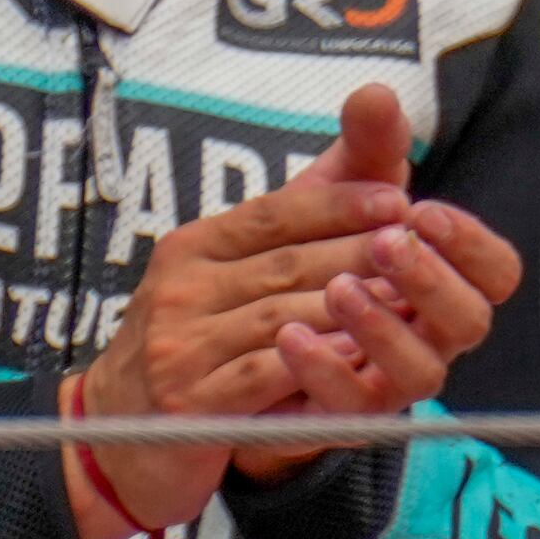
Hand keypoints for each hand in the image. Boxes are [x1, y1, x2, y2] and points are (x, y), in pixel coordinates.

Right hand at [66, 81, 510, 538]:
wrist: (117, 431)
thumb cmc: (194, 343)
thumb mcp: (230, 273)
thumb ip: (302, 213)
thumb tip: (370, 107)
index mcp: (191, 248)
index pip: (272, 212)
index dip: (337, 203)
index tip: (397, 200)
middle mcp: (179, 287)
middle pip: (288, 263)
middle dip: (362, 255)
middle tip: (422, 251)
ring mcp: (180, 344)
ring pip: (285, 317)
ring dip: (353, 311)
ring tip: (409, 304)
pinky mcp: (190, 400)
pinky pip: (267, 374)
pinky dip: (317, 363)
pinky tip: (360, 358)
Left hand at [235, 78, 518, 469]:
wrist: (223, 348)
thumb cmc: (298, 265)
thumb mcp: (327, 200)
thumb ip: (361, 152)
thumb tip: (375, 92)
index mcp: (440, 283)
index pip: (496, 273)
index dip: (472, 246)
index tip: (424, 211)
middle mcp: (427, 336)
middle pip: (468, 321)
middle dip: (431, 279)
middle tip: (386, 242)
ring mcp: (388, 382)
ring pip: (420, 370)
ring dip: (381, 326)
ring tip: (338, 287)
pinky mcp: (340, 417)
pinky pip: (350, 407)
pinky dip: (325, 369)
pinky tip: (290, 335)